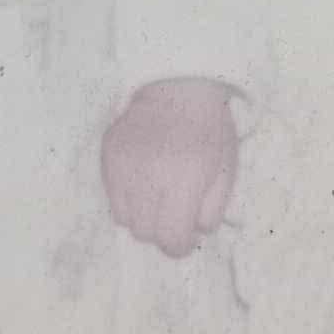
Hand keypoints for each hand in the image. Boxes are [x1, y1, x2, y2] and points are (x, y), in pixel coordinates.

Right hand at [101, 79, 238, 258]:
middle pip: (146, 234)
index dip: (179, 245)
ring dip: (143, 217)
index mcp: (185, 179)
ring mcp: (124, 165)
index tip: (184, 237)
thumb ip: (213, 209)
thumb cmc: (209, 131)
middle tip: (172, 213)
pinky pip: (112, 199)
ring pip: (125, 221)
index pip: (171, 238)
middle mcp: (150, 175)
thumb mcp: (226, 171)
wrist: (179, 87)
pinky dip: (127, 200)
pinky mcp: (108, 156)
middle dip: (161, 231)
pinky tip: (141, 182)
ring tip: (156, 196)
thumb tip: (194, 233)